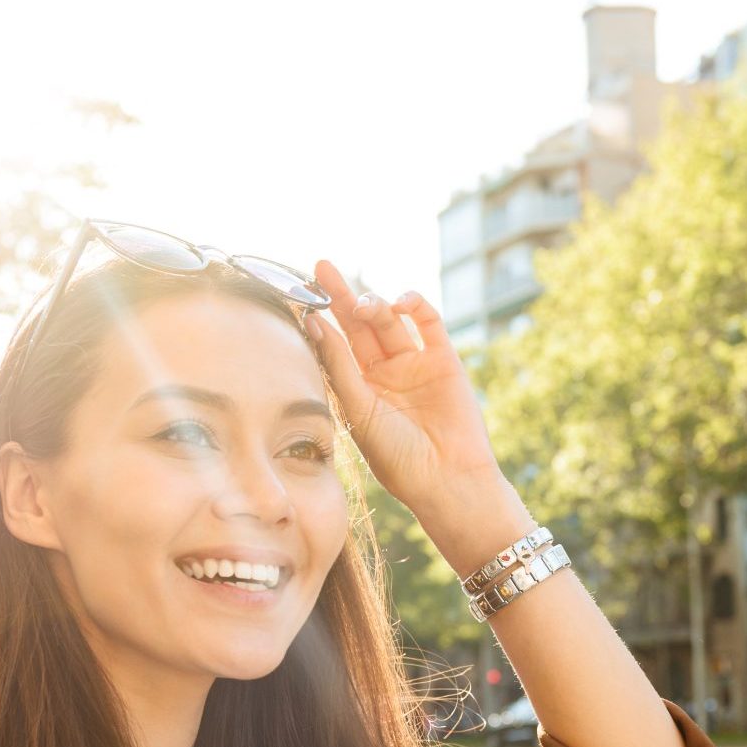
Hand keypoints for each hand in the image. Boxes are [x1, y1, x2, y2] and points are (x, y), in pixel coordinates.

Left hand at [303, 258, 505, 526]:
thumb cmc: (397, 456)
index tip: (299, 294)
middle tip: (321, 267)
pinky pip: (427, 323)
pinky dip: (414, 305)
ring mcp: (414, 364)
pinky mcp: (444, 359)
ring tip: (365, 303)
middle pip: (358, 325)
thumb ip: (339, 365)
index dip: (319, 319)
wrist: (447, 479)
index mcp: (358, 389)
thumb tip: (313, 323)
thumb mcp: (359, 409)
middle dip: (340, 296)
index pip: (334, 345)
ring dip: (375, 305)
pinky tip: (400, 301)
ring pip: (389, 321)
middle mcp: (384, 373)